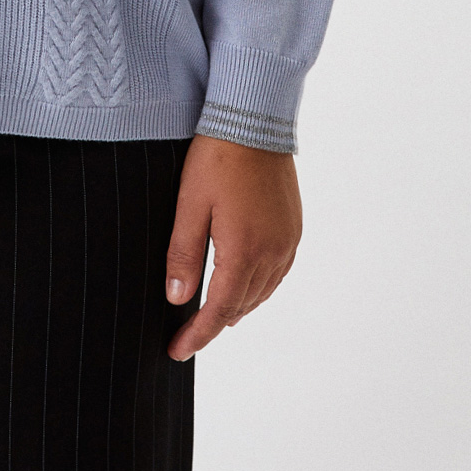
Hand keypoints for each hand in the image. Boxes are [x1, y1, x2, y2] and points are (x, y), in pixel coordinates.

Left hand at [164, 133, 301, 359]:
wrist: (254, 118)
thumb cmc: (217, 156)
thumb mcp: (189, 204)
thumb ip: (183, 254)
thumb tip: (176, 299)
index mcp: (244, 251)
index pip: (219, 310)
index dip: (198, 335)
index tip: (177, 351)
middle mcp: (272, 253)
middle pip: (241, 306)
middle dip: (214, 323)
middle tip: (187, 334)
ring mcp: (287, 241)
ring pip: (261, 293)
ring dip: (236, 307)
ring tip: (211, 316)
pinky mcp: (293, 228)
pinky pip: (276, 273)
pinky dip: (256, 287)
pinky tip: (241, 284)